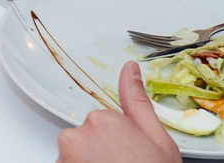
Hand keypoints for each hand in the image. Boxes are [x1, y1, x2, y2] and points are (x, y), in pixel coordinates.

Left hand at [56, 63, 179, 162]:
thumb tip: (129, 69)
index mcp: (102, 121)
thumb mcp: (158, 141)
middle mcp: (77, 136)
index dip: (119, 144)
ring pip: (74, 158)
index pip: (103, 124)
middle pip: (85, 140)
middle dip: (100, 154)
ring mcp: (65, 159)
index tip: (130, 157)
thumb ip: (137, 102)